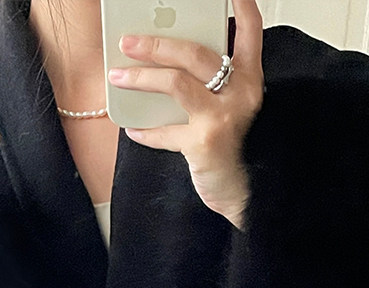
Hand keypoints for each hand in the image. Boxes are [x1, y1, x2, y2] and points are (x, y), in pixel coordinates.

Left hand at [107, 0, 264, 229]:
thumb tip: (165, 58)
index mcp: (248, 79)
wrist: (241, 189)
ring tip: (118, 76)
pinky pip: (166, 132)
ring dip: (141, 77)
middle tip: (128, 42)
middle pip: (196, 54)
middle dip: (157, 44)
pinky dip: (147, 130)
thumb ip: (209, 82)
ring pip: (176, 83)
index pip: (250, 33)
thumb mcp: (228, 106)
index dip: (241, 8)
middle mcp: (241, 93)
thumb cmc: (231, 145)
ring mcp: (223, 117)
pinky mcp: (205, 143)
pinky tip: (133, 127)